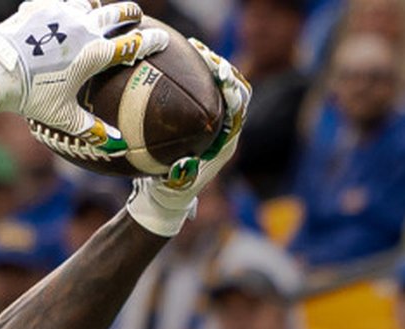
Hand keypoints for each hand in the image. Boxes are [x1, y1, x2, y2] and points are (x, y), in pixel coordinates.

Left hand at [0, 0, 167, 151]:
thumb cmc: (32, 98)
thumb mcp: (63, 117)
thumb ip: (92, 129)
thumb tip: (118, 146)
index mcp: (95, 53)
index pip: (134, 44)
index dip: (152, 41)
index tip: (162, 40)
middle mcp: (84, 27)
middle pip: (120, 12)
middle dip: (131, 14)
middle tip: (135, 19)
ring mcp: (63, 13)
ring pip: (92, 3)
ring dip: (99, 8)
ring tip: (99, 14)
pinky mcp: (43, 6)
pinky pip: (61, 2)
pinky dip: (67, 8)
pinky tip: (64, 14)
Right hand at [125, 40, 249, 235]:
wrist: (165, 200)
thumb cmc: (169, 194)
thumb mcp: (174, 186)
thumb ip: (181, 176)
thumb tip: (183, 166)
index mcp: (226, 144)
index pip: (239, 110)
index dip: (232, 89)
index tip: (219, 72)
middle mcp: (225, 133)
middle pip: (236, 94)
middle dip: (225, 72)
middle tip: (206, 56)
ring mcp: (214, 128)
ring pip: (222, 92)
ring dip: (212, 72)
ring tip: (196, 51)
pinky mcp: (200, 125)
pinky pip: (204, 96)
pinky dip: (197, 80)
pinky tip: (180, 65)